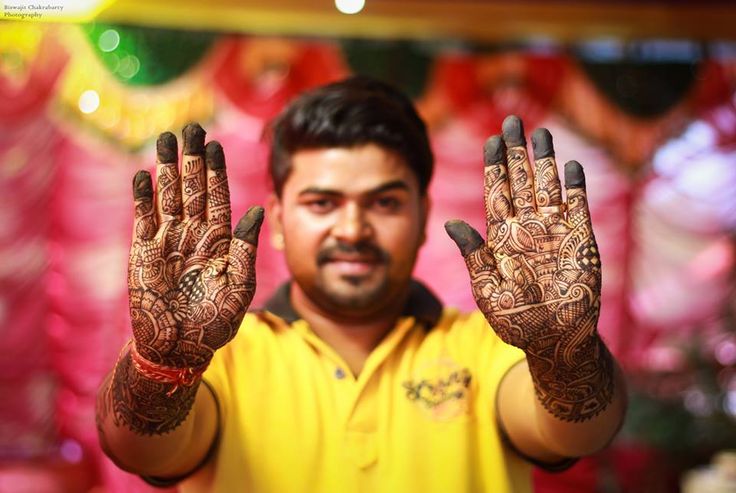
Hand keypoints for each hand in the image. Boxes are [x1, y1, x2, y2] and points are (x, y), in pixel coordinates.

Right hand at [129, 124, 262, 368]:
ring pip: (168, 197)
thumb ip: (246, 249)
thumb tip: (257, 211)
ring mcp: (167, 242)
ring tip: (168, 139)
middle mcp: (193, 236)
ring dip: (168, 168)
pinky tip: (145, 175)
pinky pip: (143, 219)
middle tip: (193, 127)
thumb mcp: (239, 287)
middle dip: (193, 159)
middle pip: (193, 189)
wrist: (178, 349)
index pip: (217, 198)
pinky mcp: (142, 253)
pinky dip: (143, 198)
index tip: (215, 145)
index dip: (215, 172)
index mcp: (219, 242)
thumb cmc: (214, 323)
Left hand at [446, 115, 611, 421]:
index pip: (496, 192)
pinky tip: (570, 166)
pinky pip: (577, 207)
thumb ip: (473, 254)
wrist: (555, 341)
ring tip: (540, 132)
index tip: (491, 140)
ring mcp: (554, 232)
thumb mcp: (487, 288)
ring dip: (544, 160)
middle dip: (516, 151)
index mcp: (501, 237)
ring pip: (548, 187)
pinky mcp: (580, 241)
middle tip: (512, 121)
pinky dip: (574, 187)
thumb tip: (449, 222)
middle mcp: (527, 228)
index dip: (494, 166)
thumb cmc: (516, 320)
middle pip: (521, 180)